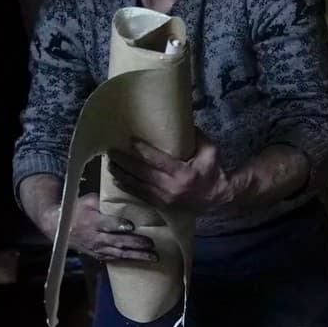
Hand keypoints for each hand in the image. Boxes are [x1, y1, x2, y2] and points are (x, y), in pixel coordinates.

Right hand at [43, 192, 158, 262]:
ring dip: (137, 256)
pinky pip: (116, 259)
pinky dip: (130, 260)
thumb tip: (121, 200)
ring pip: (120, 254)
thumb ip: (102, 202)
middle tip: (152, 244)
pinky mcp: (99, 255)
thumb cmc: (77, 211)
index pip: (108, 225)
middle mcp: (96, 238)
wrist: (61, 229)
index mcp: (92, 222)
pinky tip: (143, 259)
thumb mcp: (87, 201)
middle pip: (118, 241)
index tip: (132, 226)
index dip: (120, 226)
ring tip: (154, 257)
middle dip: (136, 243)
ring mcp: (98, 249)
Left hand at [108, 133, 235, 212]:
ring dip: (121, 175)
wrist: (218, 198)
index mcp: (183, 173)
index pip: (158, 161)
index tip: (130, 140)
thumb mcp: (210, 151)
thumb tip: (180, 121)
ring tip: (109, 164)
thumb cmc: (213, 171)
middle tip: (111, 151)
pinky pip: (140, 196)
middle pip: (142, 173)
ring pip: (137, 186)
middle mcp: (171, 187)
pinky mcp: (162, 205)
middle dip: (124, 162)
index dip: (142, 150)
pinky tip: (117, 180)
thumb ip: (196, 136)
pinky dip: (127, 187)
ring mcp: (165, 199)